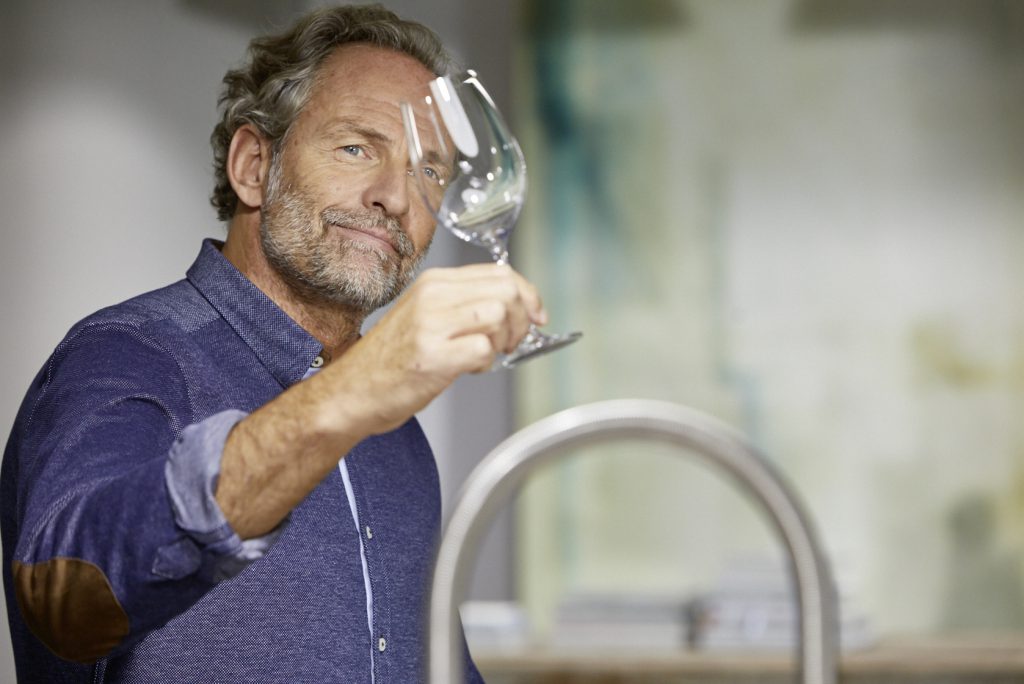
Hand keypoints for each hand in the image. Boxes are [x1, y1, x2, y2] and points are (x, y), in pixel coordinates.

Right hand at [326, 263, 546, 433]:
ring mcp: (431, 325)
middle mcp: (432, 296)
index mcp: (434, 282)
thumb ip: (466, 305)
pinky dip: (486, 363)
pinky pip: (483, 350)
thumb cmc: (391, 360)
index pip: (500, 272)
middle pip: (506, 290)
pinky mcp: (433, 357)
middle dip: (521, 320)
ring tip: (485, 355)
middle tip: (508, 342)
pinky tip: (468, 369)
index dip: (528, 295)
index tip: (536, 315)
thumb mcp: (427, 316)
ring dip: (503, 341)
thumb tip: (518, 306)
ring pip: (499, 314)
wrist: (352, 391)